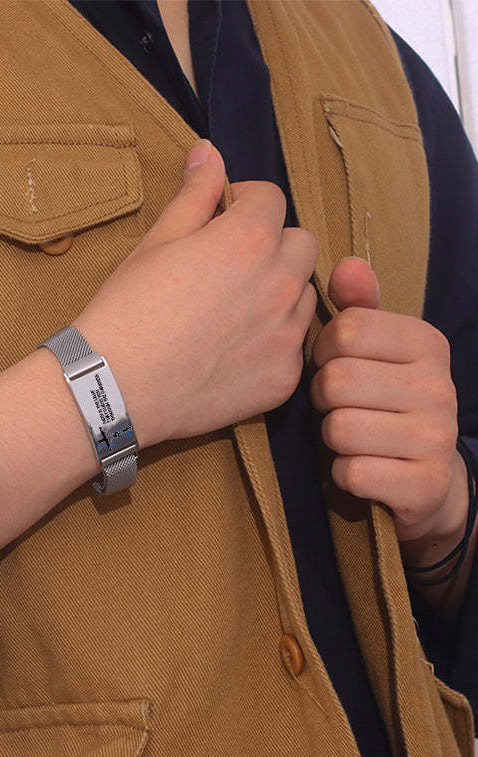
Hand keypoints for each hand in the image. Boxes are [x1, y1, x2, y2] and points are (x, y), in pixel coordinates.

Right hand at [74, 140, 319, 447]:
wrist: (115, 388)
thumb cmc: (127, 311)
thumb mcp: (156, 243)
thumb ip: (194, 194)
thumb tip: (209, 150)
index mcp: (250, 239)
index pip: (272, 199)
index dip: (246, 203)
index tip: (224, 219)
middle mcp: (281, 283)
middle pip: (302, 245)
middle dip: (274, 246)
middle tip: (233, 267)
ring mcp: (286, 335)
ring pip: (304, 297)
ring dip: (280, 294)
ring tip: (234, 313)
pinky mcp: (283, 378)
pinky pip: (293, 348)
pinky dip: (272, 344)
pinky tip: (233, 353)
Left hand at [309, 257, 467, 543]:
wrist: (427, 483)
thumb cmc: (384, 405)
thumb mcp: (375, 353)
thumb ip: (358, 309)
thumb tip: (346, 265)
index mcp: (426, 343)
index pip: (344, 330)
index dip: (324, 353)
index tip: (337, 367)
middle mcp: (440, 386)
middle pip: (336, 380)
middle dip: (324, 399)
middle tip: (341, 408)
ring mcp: (437, 438)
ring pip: (338, 428)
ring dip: (332, 439)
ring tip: (352, 438)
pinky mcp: (425, 485)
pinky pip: (351, 472)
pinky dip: (344, 475)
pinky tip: (363, 469)